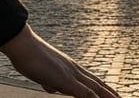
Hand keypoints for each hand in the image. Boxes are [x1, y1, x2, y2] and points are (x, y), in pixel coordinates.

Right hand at [0, 24, 119, 97]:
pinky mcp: (65, 79)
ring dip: (108, 97)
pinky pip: (84, 92)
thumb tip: (51, 88)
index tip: (115, 96)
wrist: (23, 45)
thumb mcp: (42, 73)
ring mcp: (71, 74)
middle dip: (111, 94)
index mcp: (71, 68)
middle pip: (99, 84)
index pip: (93, 81)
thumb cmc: (29, 58)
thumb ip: (49, 81)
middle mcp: (75, 70)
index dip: (105, 89)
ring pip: (96, 88)